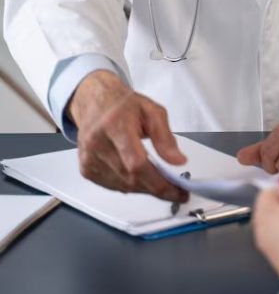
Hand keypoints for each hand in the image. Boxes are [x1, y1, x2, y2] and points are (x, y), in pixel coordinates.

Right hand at [69, 70, 187, 201]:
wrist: (95, 103)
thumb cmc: (123, 106)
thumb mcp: (152, 111)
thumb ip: (165, 137)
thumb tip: (177, 161)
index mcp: (114, 124)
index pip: (136, 162)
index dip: (159, 181)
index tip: (178, 190)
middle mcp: (97, 143)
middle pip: (131, 178)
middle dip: (157, 187)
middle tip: (176, 189)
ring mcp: (89, 158)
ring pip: (124, 186)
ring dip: (145, 188)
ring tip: (160, 180)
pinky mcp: (86, 169)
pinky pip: (114, 186)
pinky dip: (131, 186)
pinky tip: (140, 177)